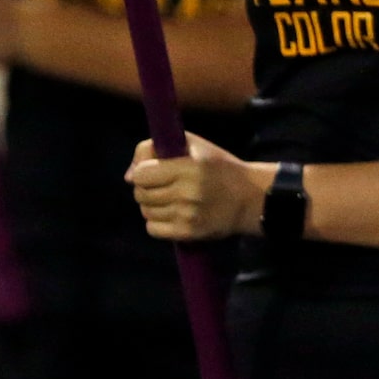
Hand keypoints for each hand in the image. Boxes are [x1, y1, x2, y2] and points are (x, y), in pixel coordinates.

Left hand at [127, 134, 273, 241]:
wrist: (250, 198)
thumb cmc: (217, 166)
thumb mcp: (190, 144)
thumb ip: (153, 149)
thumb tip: (128, 177)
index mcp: (189, 167)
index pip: (142, 174)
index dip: (142, 170)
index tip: (152, 169)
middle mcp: (187, 193)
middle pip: (141, 194)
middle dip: (144, 188)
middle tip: (159, 185)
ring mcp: (188, 216)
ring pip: (146, 211)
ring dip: (150, 204)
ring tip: (167, 198)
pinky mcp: (189, 234)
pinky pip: (153, 230)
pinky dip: (156, 222)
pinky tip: (170, 213)